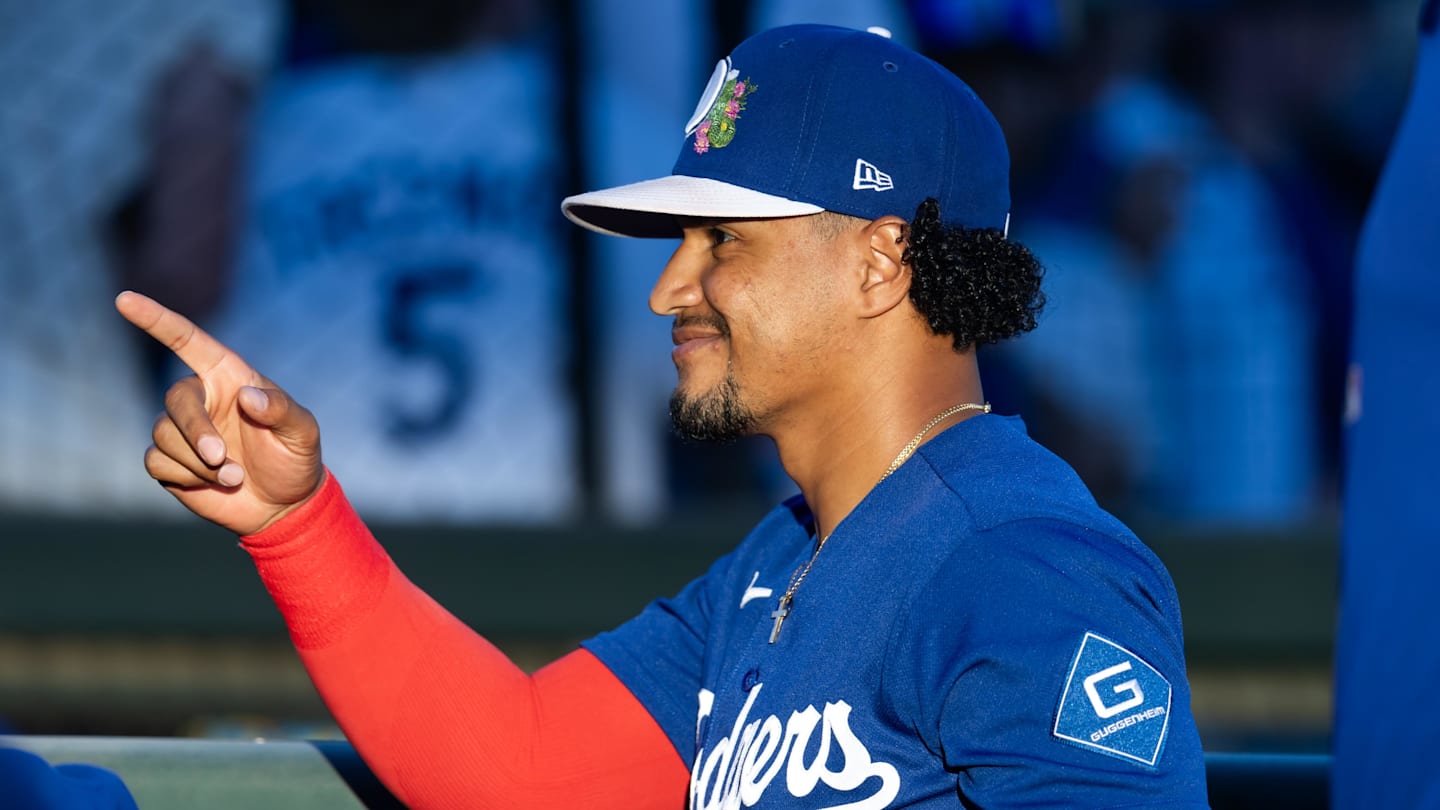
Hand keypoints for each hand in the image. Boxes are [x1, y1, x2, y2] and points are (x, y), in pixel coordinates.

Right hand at [115, 291, 323, 534]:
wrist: (284, 505)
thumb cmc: (295, 459)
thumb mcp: (303, 432)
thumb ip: (281, 410)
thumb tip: (247, 397)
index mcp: (228, 377)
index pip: (188, 340)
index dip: (156, 319)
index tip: (124, 299)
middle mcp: (201, 398)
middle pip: (175, 400)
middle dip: (195, 430)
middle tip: (221, 458)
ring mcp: (182, 430)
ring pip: (164, 435)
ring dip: (198, 462)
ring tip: (235, 477)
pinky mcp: (170, 461)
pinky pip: (157, 461)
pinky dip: (186, 477)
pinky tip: (214, 484)